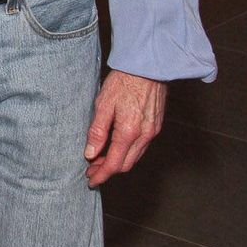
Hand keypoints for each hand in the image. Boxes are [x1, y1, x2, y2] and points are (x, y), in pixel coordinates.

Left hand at [84, 70, 165, 186]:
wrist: (148, 66)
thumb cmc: (124, 81)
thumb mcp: (103, 104)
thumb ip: (97, 131)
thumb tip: (90, 153)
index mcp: (129, 131)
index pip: (114, 164)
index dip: (101, 175)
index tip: (91, 180)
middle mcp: (144, 135)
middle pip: (125, 164)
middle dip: (108, 170)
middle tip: (92, 169)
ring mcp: (153, 131)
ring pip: (134, 157)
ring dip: (118, 162)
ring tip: (100, 159)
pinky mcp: (156, 126)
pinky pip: (141, 147)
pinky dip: (127, 152)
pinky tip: (116, 147)